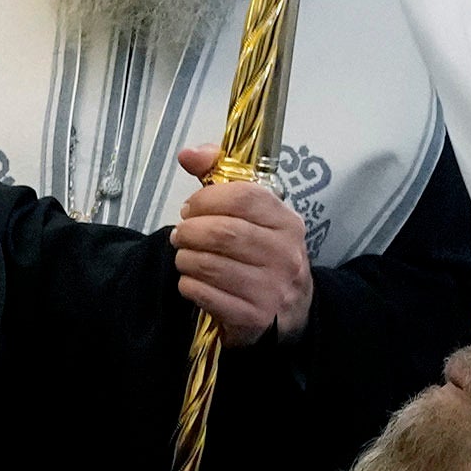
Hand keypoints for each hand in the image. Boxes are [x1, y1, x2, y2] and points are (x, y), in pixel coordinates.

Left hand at [170, 150, 313, 342]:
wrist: (290, 309)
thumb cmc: (264, 253)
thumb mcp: (253, 213)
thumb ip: (220, 177)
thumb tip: (188, 154)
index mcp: (287, 221)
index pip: (243, 197)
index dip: (206, 199)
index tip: (191, 208)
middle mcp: (285, 254)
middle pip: (223, 232)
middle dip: (190, 231)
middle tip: (180, 235)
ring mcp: (272, 288)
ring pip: (211, 265)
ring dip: (186, 259)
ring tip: (185, 256)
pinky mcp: (254, 316)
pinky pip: (206, 294)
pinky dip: (189, 285)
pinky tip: (192, 281)